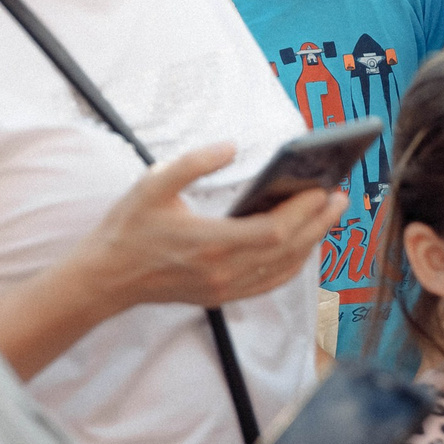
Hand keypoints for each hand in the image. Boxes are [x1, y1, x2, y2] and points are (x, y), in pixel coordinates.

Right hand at [71, 145, 342, 316]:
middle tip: (340, 196)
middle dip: (320, 222)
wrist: (103, 279)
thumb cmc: (128, 228)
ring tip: (327, 214)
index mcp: (211, 243)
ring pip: (284, 269)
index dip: (305, 211)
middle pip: (289, 250)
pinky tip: (302, 244)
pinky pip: (269, 283)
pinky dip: (293, 264)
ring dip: (312, 242)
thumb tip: (231, 146)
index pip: (276, 231)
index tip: (324, 188)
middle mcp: (222, 271)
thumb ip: (193, 163)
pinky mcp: (221, 296)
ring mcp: (223, 288)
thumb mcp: (152, 184)